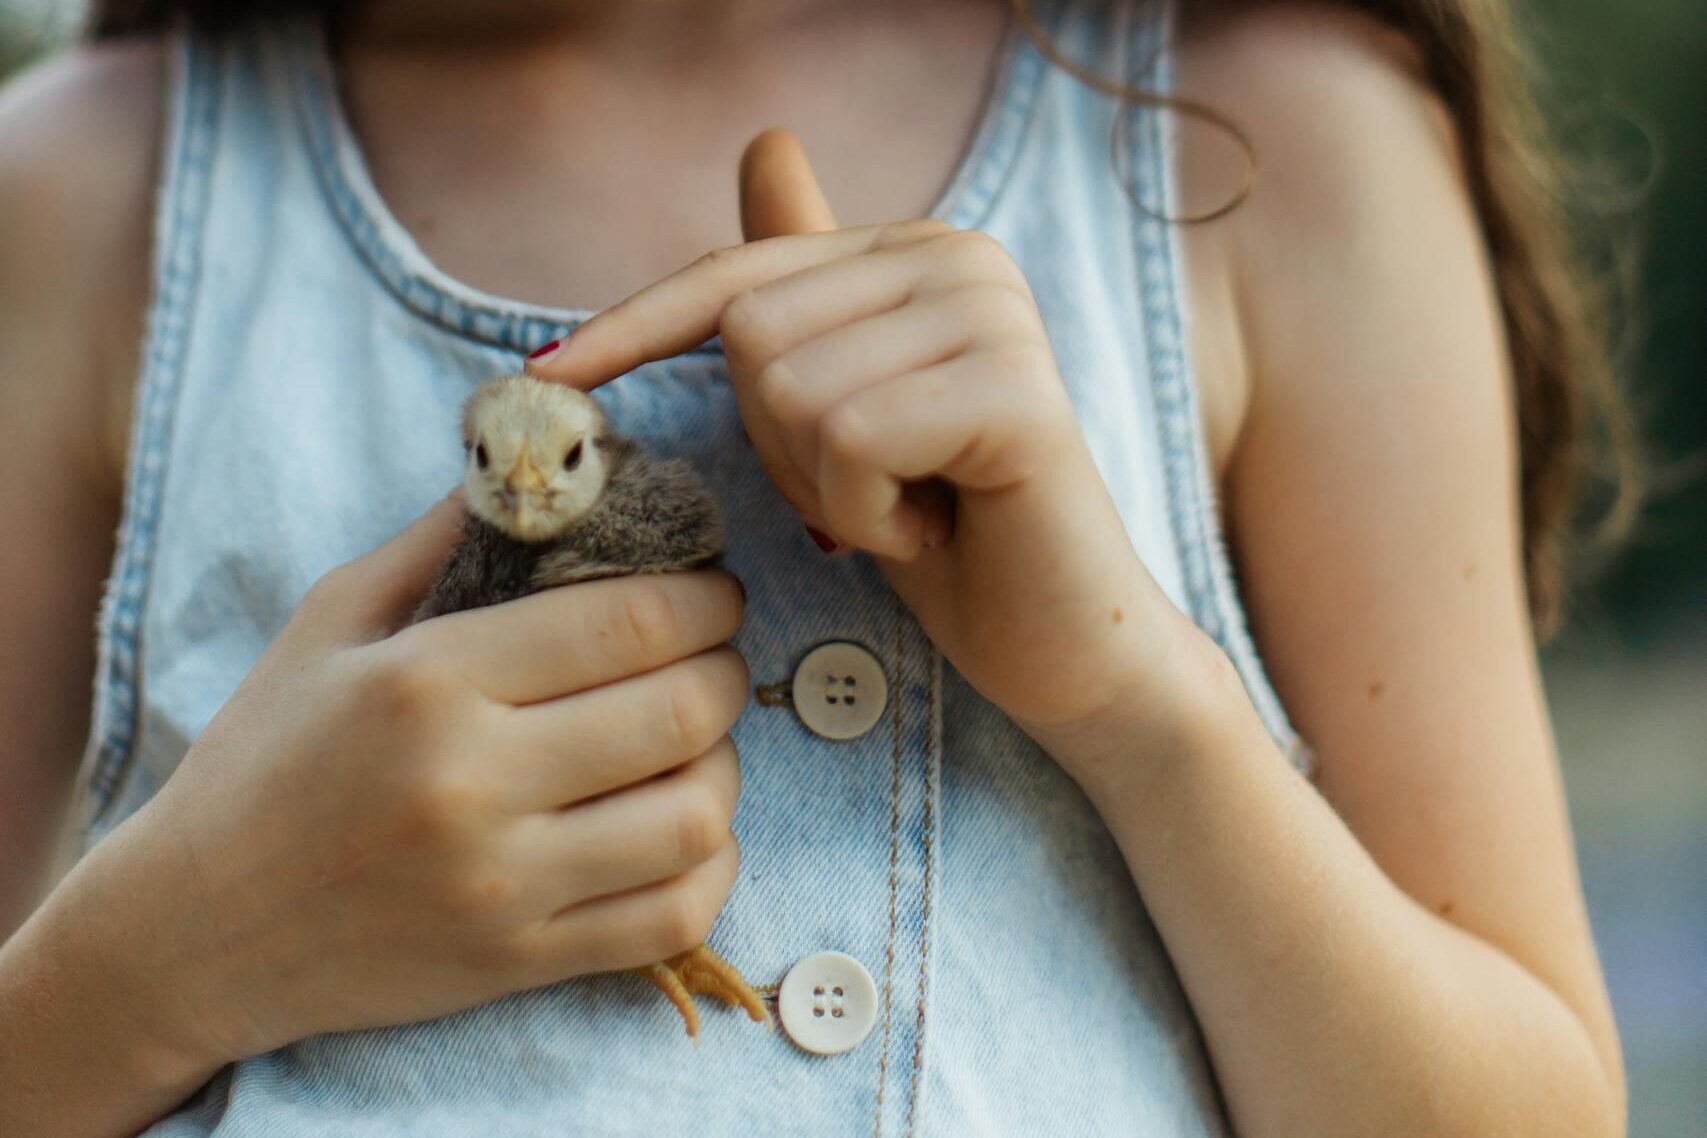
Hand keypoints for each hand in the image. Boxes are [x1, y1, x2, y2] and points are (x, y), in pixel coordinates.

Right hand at [94, 494, 749, 1064]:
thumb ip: (444, 539)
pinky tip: (687, 829)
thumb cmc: (264, 757)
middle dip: (725, 666)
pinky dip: (711, 865)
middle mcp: (472, 784)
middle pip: (683, 709)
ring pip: (695, 814)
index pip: (630, 621)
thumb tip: (549, 464)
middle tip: (711, 654)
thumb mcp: (330, 623)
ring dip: (724, 765)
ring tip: (696, 742)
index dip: (704, 594)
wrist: (193, 930)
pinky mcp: (519, 961)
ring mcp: (502, 884)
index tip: (712, 588)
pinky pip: (674, 915)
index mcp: (429, 682)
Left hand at [528, 130, 1210, 748]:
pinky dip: (867, 515)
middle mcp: (961, 257)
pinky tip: (934, 527)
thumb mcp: (846, 412)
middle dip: (781, 448)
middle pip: (750, 335)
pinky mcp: (1015, 388)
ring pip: (790, 389)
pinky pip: (851, 439)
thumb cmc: (947, 535)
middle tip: (873, 490)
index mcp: (914, 252)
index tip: (546, 377)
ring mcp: (995, 314)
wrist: (1063, 644)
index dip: (633, 329)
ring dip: (826, 489)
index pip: (735, 275)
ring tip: (910, 508)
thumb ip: (803, 290)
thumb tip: (767, 142)